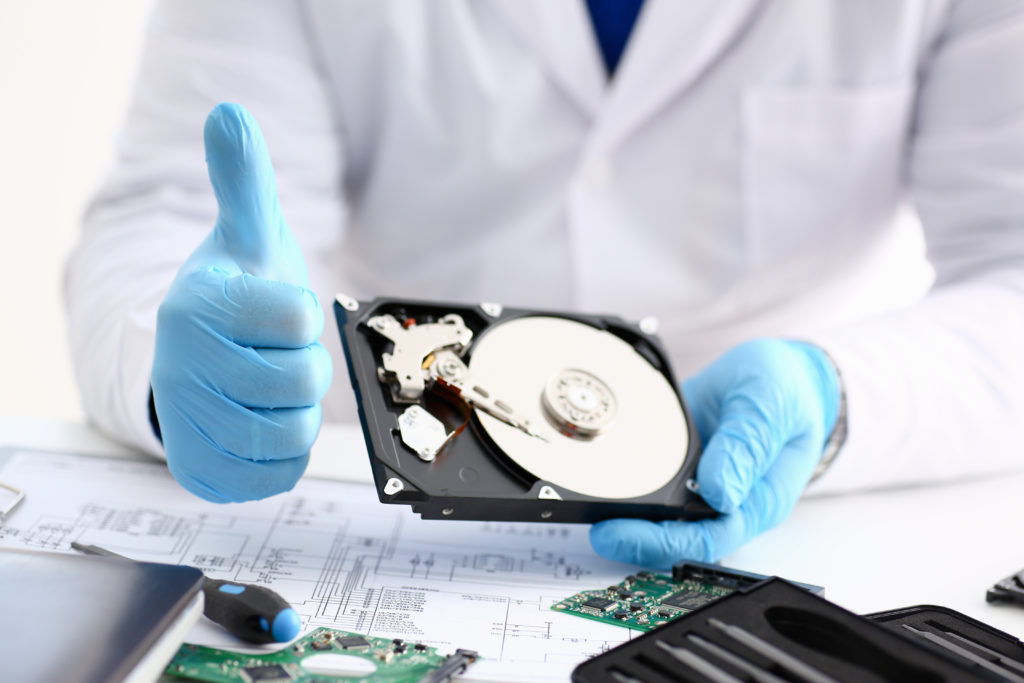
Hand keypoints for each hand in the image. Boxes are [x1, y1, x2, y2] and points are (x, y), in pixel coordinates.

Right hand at [151, 103, 331, 502]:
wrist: (198, 359)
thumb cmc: (238, 297)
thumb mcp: (246, 236)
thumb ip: (244, 180)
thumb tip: (229, 114)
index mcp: (197, 304)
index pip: (299, 317)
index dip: (303, 316)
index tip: (276, 311)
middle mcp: (181, 365)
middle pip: (301, 380)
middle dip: (306, 366)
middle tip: (277, 352)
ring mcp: (187, 423)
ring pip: (291, 433)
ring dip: (297, 410)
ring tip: (271, 387)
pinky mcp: (202, 470)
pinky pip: (278, 473)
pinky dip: (285, 452)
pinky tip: (263, 421)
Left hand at [590, 339, 839, 565]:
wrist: (782, 370)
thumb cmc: (788, 391)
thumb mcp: (770, 405)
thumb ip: (747, 445)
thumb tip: (719, 491)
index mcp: (756, 500)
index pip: (704, 537)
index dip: (658, 541)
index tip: (617, 531)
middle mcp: (724, 501)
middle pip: (672, 534)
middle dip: (629, 533)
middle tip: (589, 521)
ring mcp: (697, 483)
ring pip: (655, 514)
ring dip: (620, 512)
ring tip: (581, 502)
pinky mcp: (676, 463)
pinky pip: (645, 479)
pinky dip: (619, 478)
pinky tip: (594, 472)